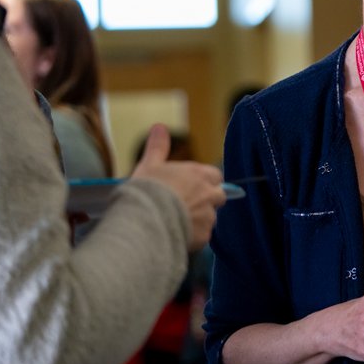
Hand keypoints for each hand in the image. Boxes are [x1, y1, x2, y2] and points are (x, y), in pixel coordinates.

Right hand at [131, 124, 225, 250]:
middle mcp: (209, 194)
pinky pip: (203, 235)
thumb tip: (159, 126)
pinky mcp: (204, 236)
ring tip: (177, 222)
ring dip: (200, 219)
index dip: (204, 181)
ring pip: (211, 217)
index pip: (214, 175)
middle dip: (207, 200)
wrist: (144, 222)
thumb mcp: (149, 165)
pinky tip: (176, 234)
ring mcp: (208, 216)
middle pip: (219, 196)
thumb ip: (158, 146)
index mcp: (198, 174)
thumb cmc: (146, 191)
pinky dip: (193, 236)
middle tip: (185, 204)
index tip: (191, 186)